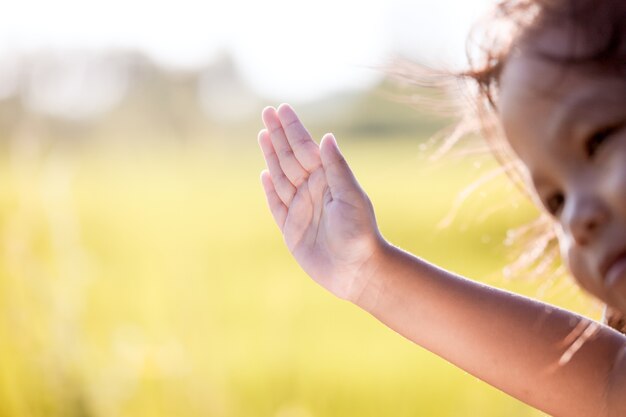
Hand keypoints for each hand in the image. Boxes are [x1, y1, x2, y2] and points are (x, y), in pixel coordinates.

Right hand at [258, 104, 384, 301]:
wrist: (356, 271)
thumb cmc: (359, 233)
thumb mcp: (350, 197)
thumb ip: (336, 168)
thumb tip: (326, 137)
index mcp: (327, 180)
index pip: (306, 148)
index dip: (292, 129)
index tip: (282, 109)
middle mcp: (313, 190)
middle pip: (290, 157)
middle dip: (278, 135)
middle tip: (267, 112)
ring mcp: (301, 208)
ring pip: (281, 176)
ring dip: (271, 155)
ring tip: (263, 134)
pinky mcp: (291, 228)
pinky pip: (276, 203)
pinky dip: (270, 189)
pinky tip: (264, 174)